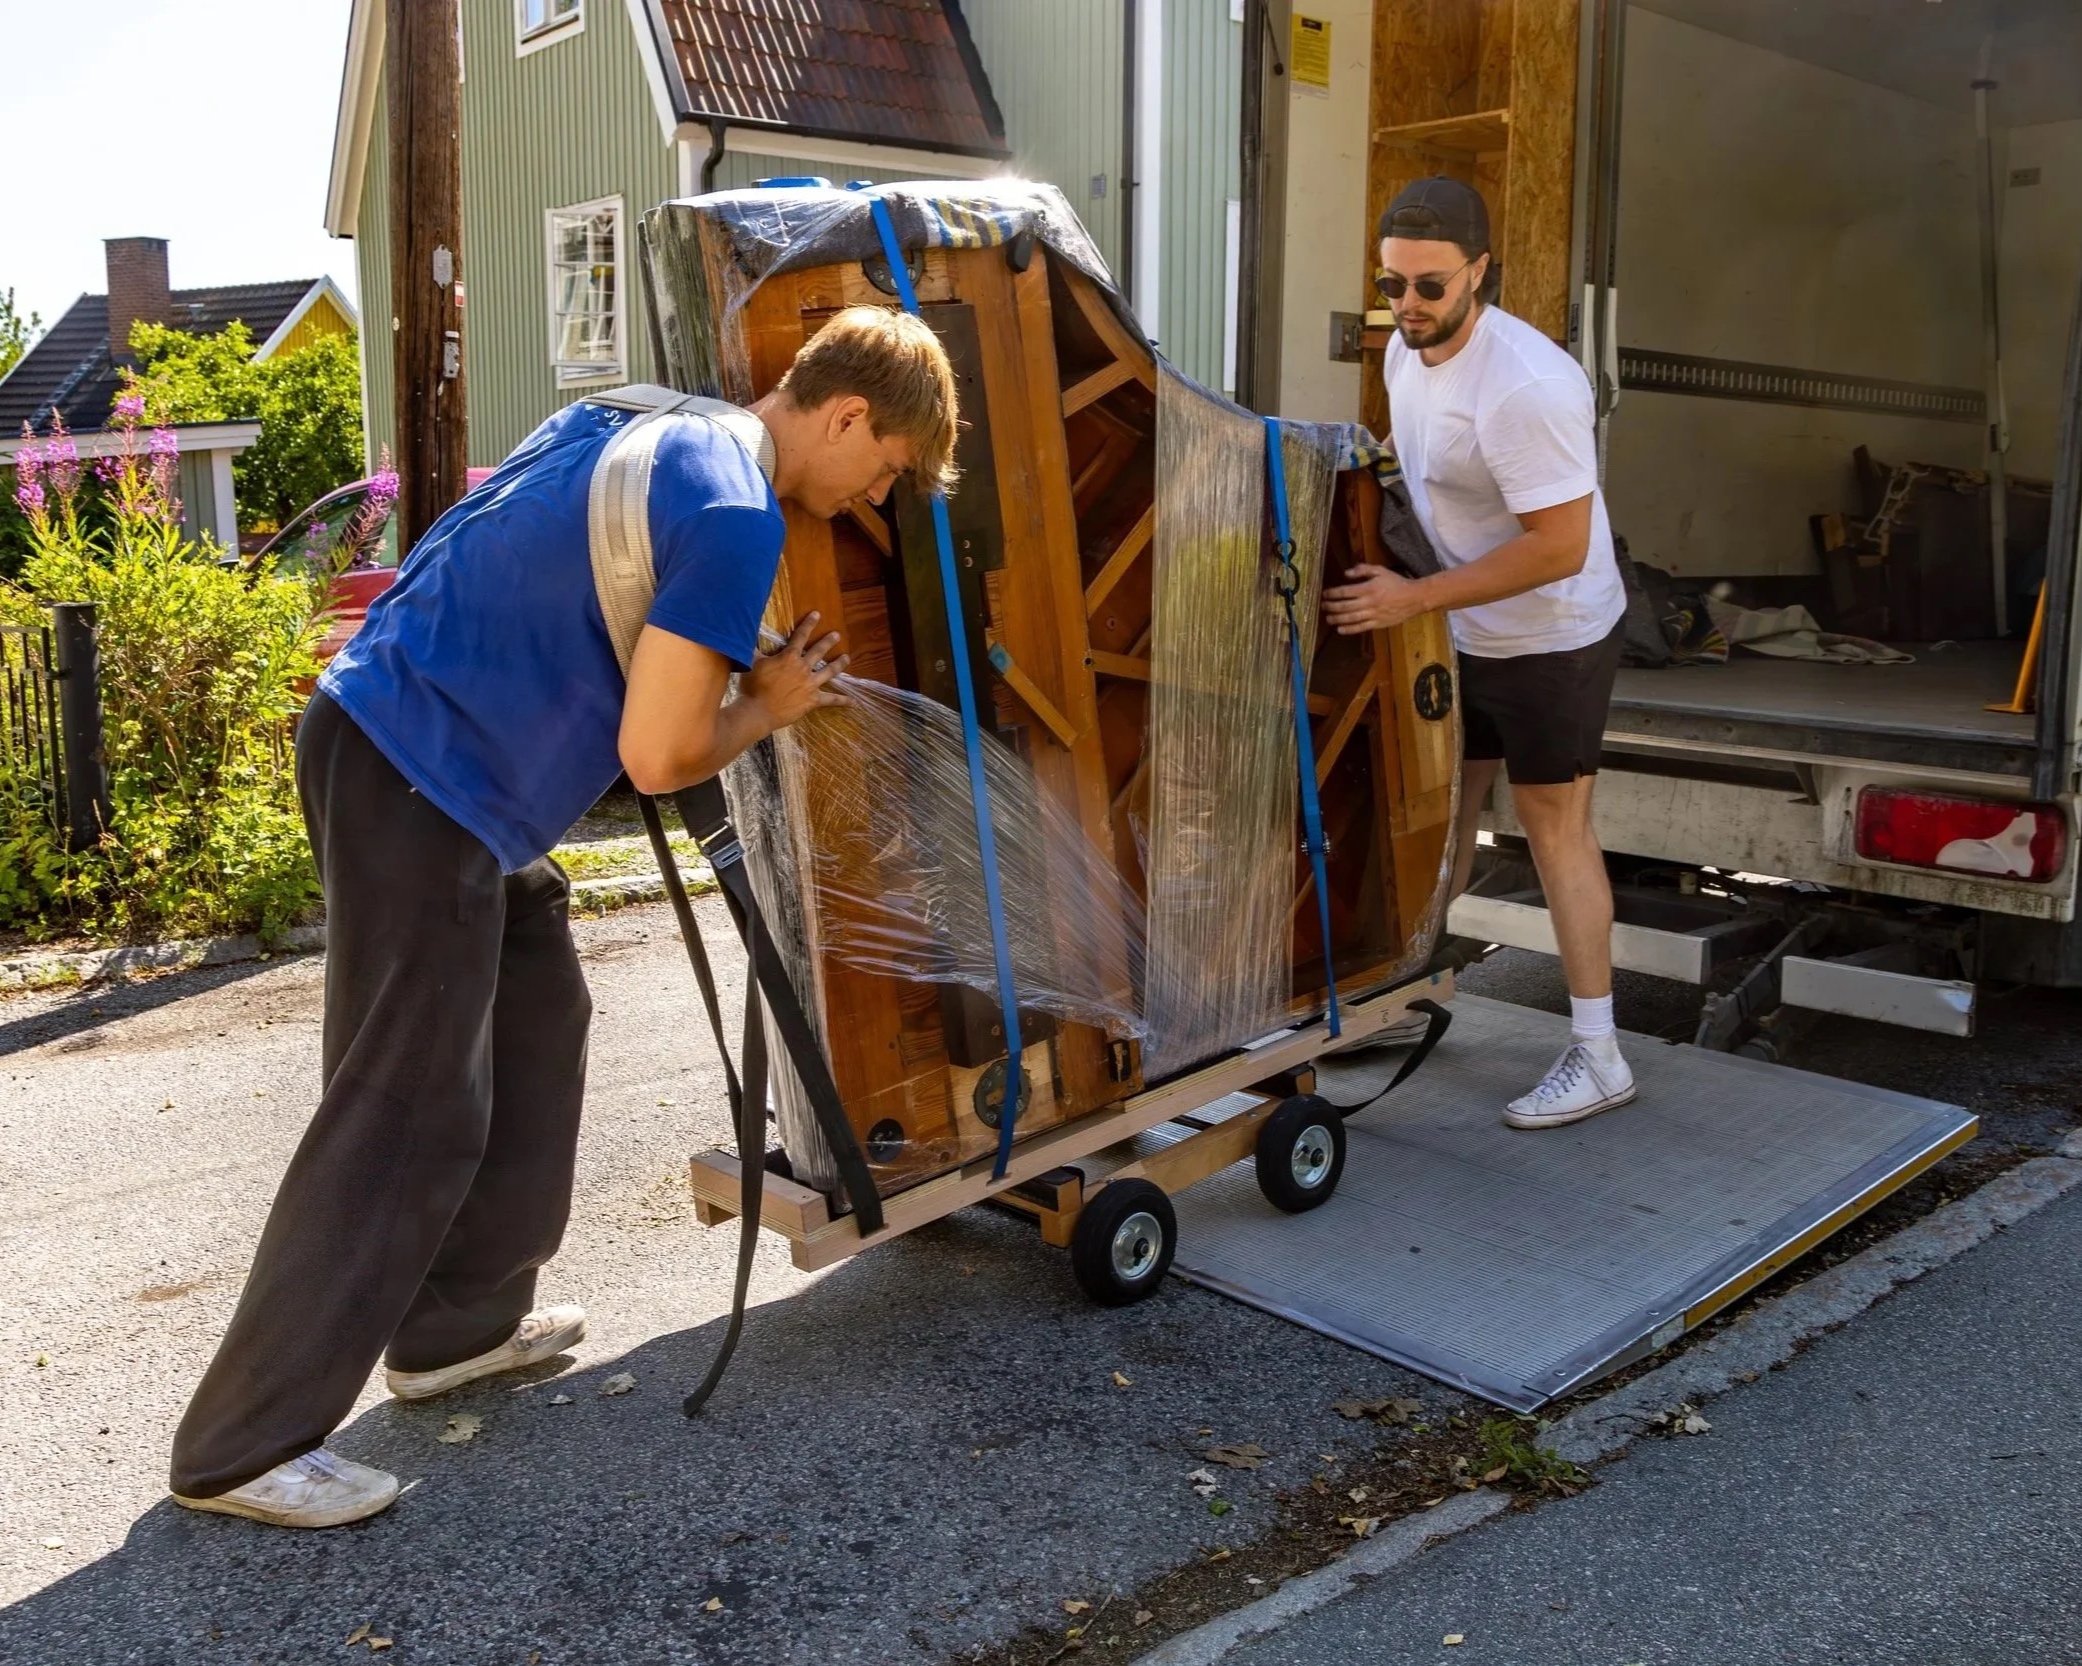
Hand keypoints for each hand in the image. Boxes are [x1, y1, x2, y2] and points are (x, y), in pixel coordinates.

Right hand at [742, 612, 848, 729]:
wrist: (758, 710)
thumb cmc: (753, 686)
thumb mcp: (752, 662)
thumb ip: (755, 649)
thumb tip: (747, 635)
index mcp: (789, 657)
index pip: (800, 636)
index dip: (808, 624)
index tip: (817, 614)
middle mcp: (803, 668)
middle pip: (819, 651)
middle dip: (828, 641)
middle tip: (836, 635)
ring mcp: (810, 684)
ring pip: (829, 671)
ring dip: (839, 664)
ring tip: (847, 658)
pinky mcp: (813, 701)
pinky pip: (831, 700)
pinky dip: (843, 701)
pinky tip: (853, 702)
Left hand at [1323, 563, 1429, 634]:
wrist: (1414, 598)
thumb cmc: (1396, 583)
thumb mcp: (1380, 571)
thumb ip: (1363, 570)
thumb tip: (1346, 573)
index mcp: (1369, 588)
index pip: (1345, 591)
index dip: (1332, 593)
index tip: (1325, 594)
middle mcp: (1369, 602)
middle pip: (1345, 606)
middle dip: (1331, 606)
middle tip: (1323, 606)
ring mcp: (1373, 614)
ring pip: (1350, 618)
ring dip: (1337, 619)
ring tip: (1328, 618)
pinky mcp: (1378, 624)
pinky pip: (1361, 628)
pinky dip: (1349, 629)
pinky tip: (1340, 629)